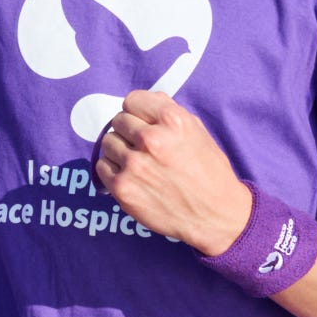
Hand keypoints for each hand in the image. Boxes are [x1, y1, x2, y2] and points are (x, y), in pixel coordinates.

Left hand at [90, 89, 250, 252]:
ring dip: (120, 150)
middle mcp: (151, 139)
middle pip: (118, 121)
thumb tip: (144, 101)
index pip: (132, 100)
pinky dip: (112, 169)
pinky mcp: (122, 187)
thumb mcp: (197, 131)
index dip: (137, 112)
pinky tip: (131, 176)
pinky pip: (102, 166)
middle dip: (129, 131)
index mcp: (172, 120)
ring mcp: (134, 164)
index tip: (142, 122)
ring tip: (139, 163)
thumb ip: (169, 111)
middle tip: (143, 147)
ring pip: (108, 142)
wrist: (214, 216)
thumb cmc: (209, 172)